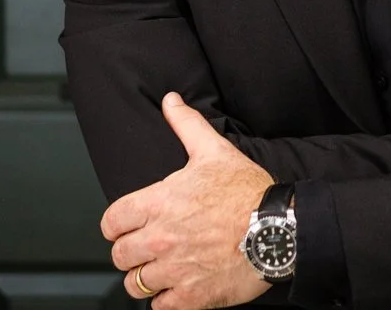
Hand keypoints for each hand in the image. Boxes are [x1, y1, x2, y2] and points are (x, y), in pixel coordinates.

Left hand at [102, 93, 275, 308]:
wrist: (279, 230)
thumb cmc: (248, 192)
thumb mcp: (215, 151)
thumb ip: (186, 125)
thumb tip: (171, 101)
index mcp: (159, 203)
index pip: (111, 222)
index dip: (116, 225)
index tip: (126, 227)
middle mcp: (160, 239)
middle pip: (119, 256)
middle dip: (130, 251)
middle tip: (146, 247)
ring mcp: (175, 270)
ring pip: (136, 284)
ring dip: (145, 277)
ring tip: (159, 269)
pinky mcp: (191, 296)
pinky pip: (159, 306)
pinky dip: (165, 300)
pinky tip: (177, 287)